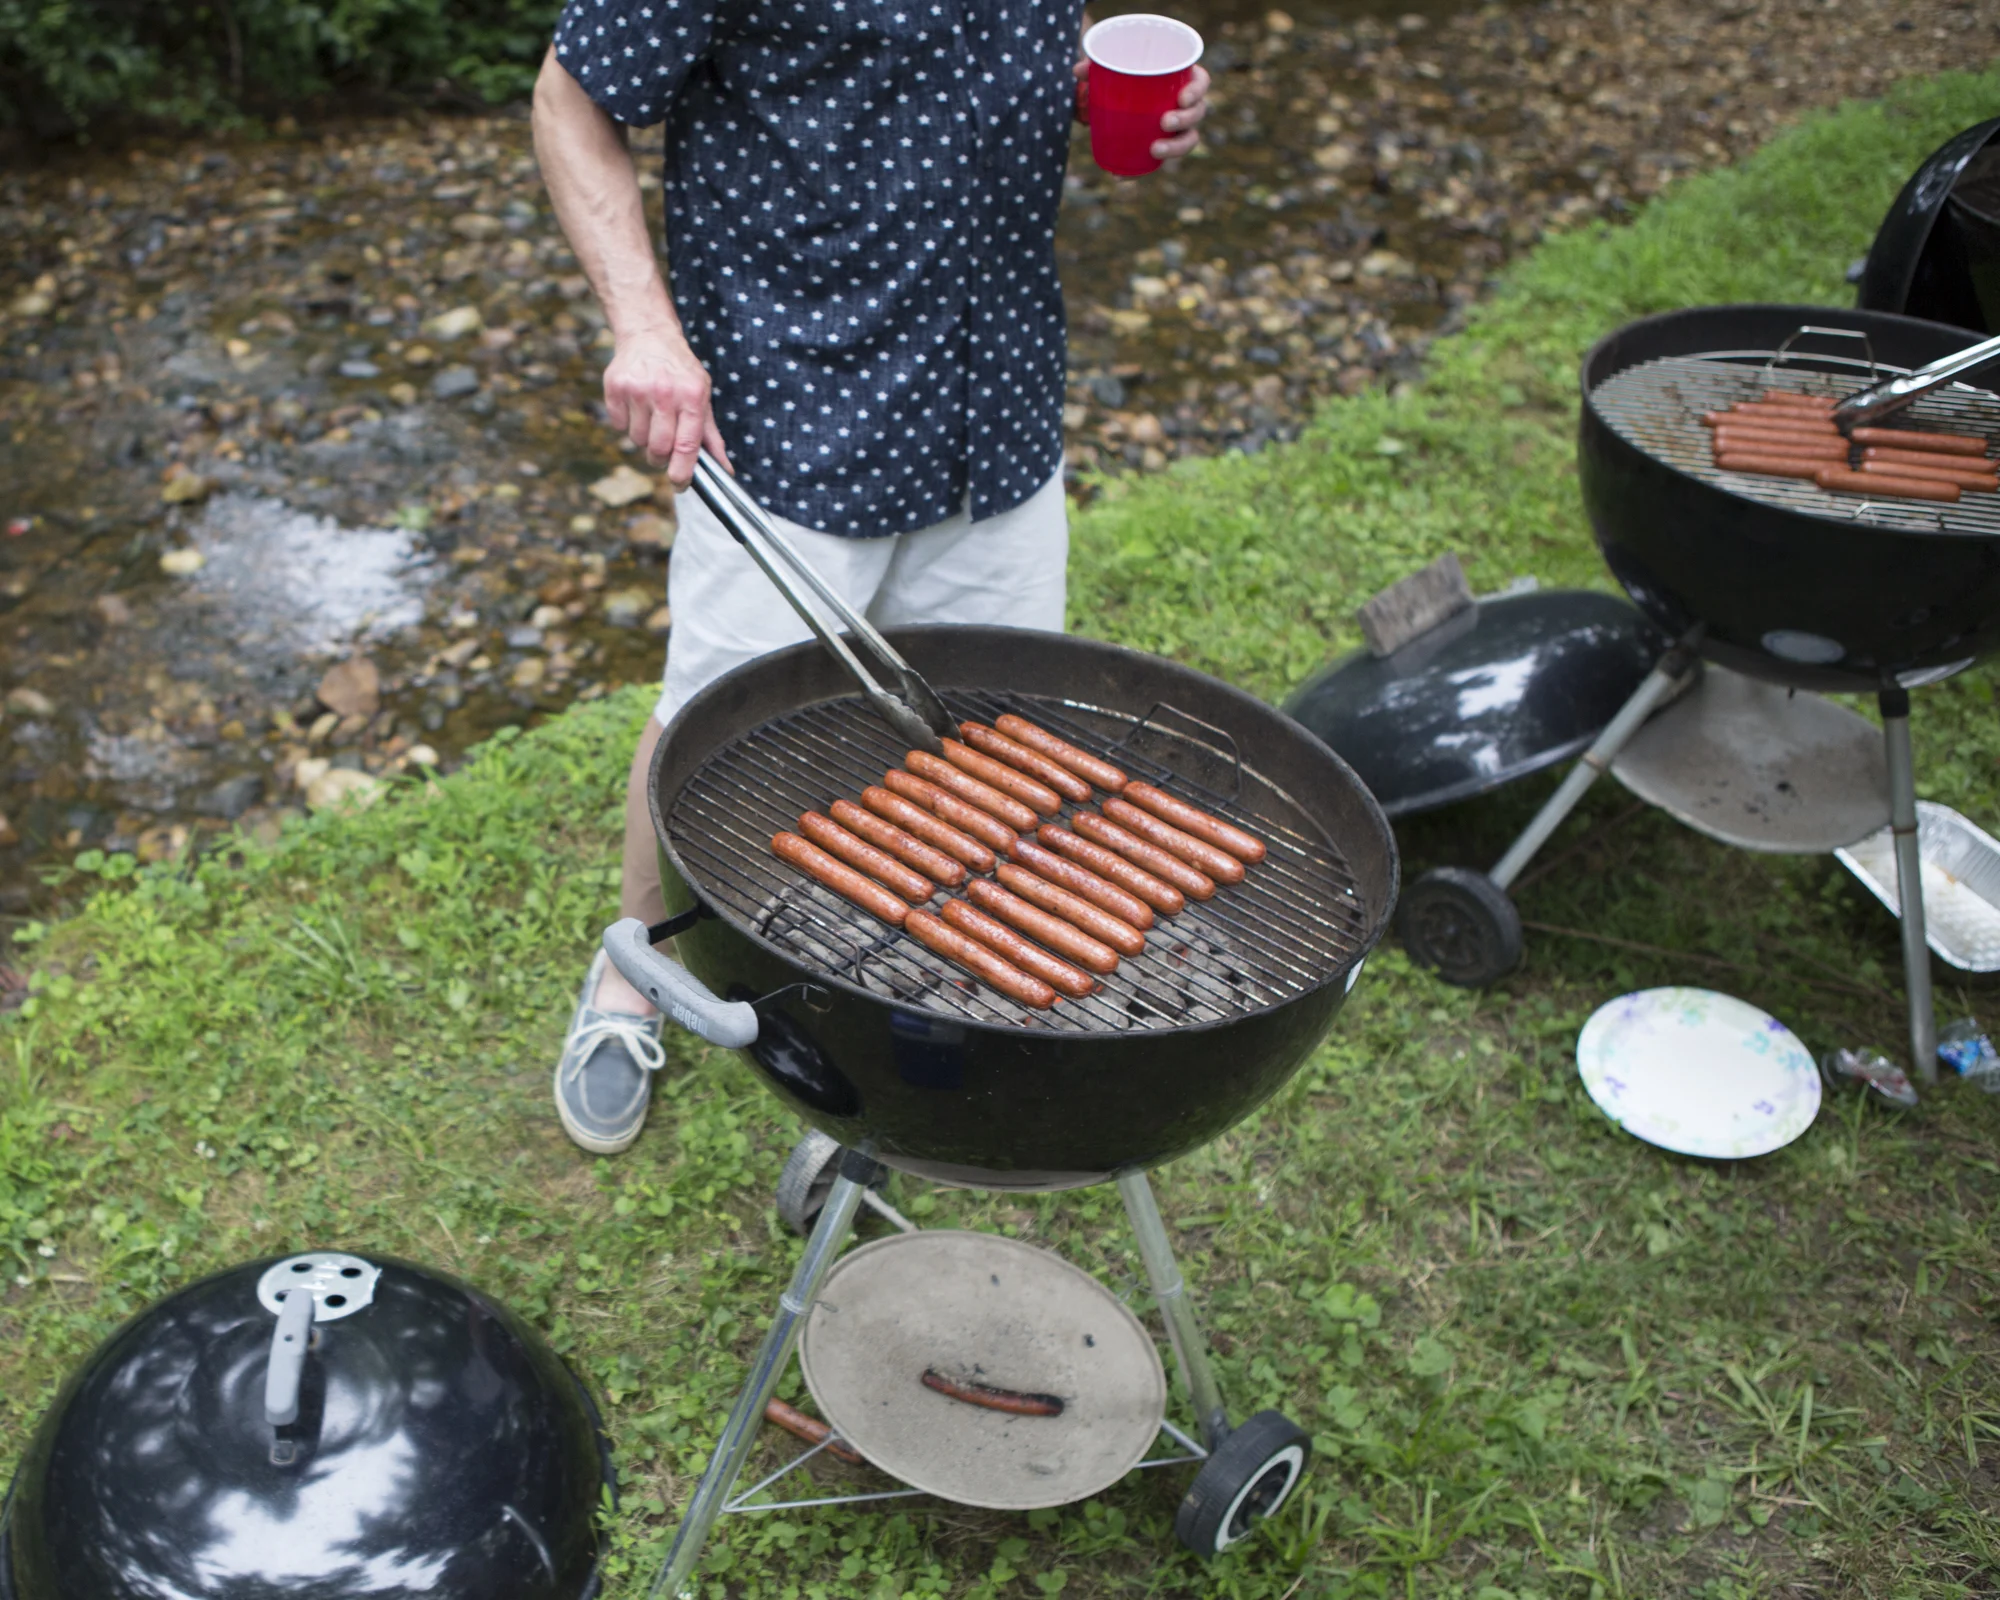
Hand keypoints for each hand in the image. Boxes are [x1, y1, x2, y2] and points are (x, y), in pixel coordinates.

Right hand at [601, 328, 731, 488]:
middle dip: (661, 458)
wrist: (650, 336)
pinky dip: (627, 424)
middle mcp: (664, 392)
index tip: (680, 485)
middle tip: (663, 448)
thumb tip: (726, 470)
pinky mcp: (615, 387)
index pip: (686, 445)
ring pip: (637, 440)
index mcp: (692, 397)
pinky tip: (636, 406)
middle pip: (659, 448)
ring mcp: (637, 389)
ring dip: (644, 438)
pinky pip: (619, 426)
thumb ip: (711, 436)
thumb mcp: (703, 397)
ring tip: (651, 417)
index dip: (682, 472)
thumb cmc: (681, 372)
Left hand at [1070, 60, 1210, 160]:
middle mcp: (1186, 104)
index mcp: (1181, 79)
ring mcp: (1178, 128)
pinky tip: (1121, 176)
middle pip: (1197, 113)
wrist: (1116, 101)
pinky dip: (1140, 170)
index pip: (1201, 82)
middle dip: (1185, 119)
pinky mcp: (1163, 146)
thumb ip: (1097, 67)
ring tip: (1155, 150)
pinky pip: (1159, 161)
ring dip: (1175, 148)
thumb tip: (1078, 71)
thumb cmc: (1124, 77)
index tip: (1182, 97)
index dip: (1197, 90)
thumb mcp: (1112, 69)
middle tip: (1165, 122)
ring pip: (1188, 139)